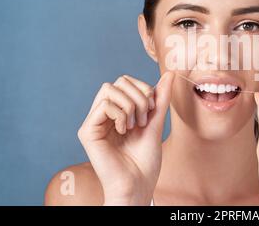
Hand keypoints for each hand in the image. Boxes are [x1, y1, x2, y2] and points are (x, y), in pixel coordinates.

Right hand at [77, 72, 173, 204]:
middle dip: (139, 95)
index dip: (144, 88)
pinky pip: (104, 104)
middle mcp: (104, 115)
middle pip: (118, 81)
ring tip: (135, 125)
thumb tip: (171, 73)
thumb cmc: (146, 160)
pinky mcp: (87, 131)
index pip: (126, 81)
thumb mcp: (156, 122)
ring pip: (109, 88)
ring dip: (130, 104)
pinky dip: (120, 114)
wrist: (138, 184)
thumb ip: (160, 98)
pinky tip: (124, 130)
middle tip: (145, 119)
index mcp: (118, 112)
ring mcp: (95, 122)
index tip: (153, 110)